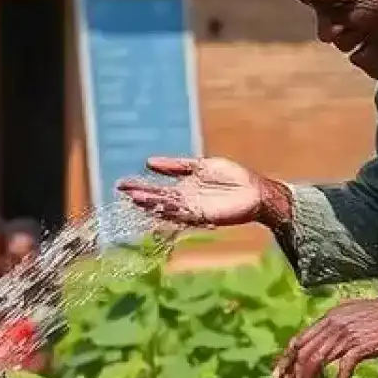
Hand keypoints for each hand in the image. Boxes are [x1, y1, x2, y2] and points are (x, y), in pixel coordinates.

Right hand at [117, 157, 269, 227]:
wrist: (255, 190)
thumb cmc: (231, 177)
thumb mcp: (200, 165)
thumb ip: (176, 165)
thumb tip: (149, 162)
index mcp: (183, 189)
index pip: (157, 188)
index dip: (140, 186)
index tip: (122, 184)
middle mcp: (185, 201)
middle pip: (159, 199)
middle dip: (141, 195)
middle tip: (123, 191)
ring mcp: (193, 209)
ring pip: (168, 208)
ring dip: (153, 203)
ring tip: (136, 198)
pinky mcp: (205, 215)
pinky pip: (185, 213)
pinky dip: (172, 209)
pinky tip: (161, 204)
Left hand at [274, 293, 377, 377]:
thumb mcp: (352, 312)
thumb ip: (335, 324)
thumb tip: (323, 337)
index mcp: (328, 318)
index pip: (298, 340)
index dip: (286, 360)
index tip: (278, 377)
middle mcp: (332, 326)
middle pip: (304, 355)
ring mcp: (345, 336)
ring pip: (317, 363)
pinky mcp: (361, 347)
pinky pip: (343, 370)